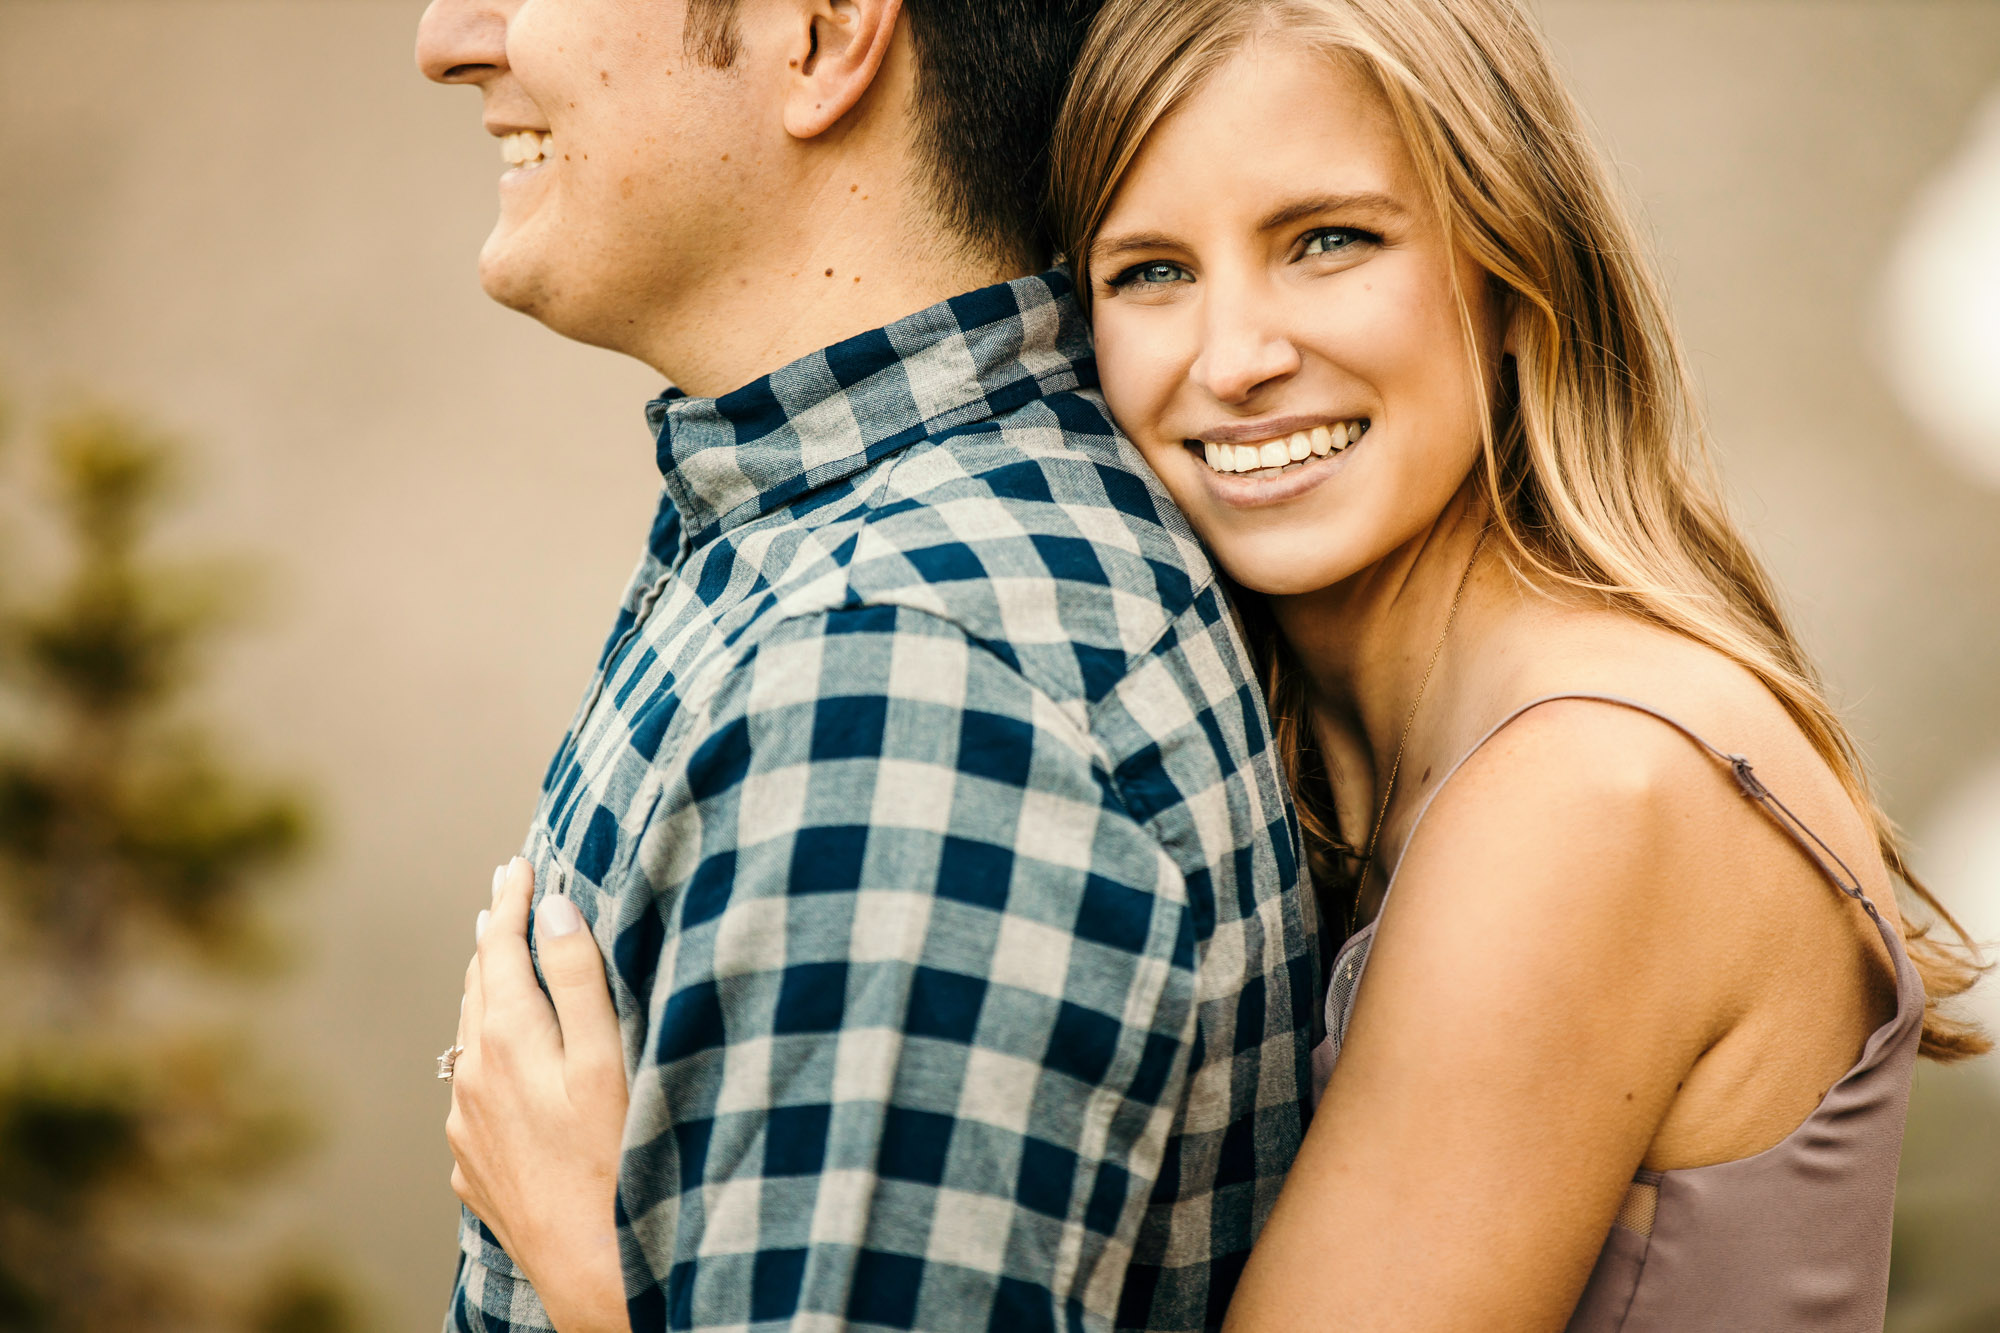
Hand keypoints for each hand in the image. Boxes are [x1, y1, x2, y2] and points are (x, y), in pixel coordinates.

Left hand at [447, 858, 630, 1332]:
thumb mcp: (607, 1058)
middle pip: (477, 987)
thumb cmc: (614, 1157)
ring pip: (469, 1039)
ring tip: (494, 962)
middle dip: (492, 936)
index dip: (511, 901)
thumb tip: (554, 909)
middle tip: (502, 894)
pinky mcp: (472, 1165)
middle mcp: (474, 1078)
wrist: (590, 1265)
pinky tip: (500, 1060)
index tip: (518, 862)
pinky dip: (485, 1052)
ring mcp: (466, 1126)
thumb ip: (577, 980)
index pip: (501, 948)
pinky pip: (472, 1090)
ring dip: (484, 992)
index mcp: (507, 1040)